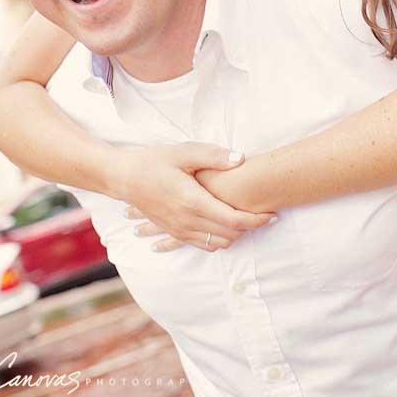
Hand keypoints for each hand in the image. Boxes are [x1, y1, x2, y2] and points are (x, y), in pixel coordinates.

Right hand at [114, 143, 275, 252]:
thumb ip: (214, 156)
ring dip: (236, 235)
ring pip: (217, 243)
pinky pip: (202, 244)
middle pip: (229, 234)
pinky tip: (228, 227)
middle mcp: (186, 221)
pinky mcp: (173, 232)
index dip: (257, 220)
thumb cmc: (155, 161)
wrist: (123, 177)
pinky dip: (219, 239)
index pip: (233, 219)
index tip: (273, 214)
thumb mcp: (185, 152)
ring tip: (250, 219)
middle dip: (251, 227)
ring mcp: (178, 230)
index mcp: (192, 202)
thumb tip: (241, 159)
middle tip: (267, 214)